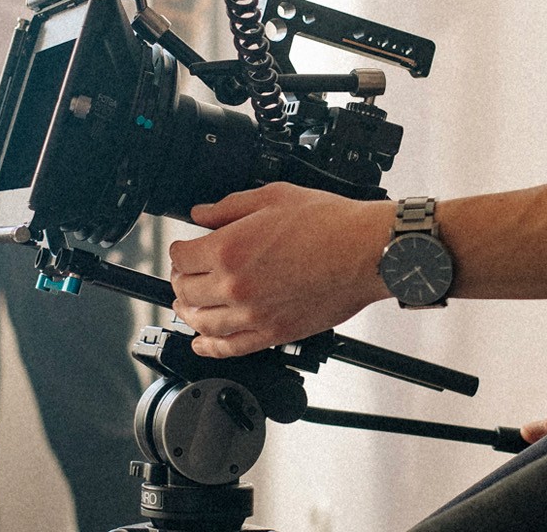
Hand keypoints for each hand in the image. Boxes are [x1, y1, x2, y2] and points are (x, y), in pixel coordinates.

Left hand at [167, 183, 394, 357]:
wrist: (366, 252)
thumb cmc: (330, 224)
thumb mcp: (274, 197)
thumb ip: (230, 206)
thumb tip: (202, 214)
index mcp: (229, 249)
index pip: (181, 257)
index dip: (180, 249)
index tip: (186, 247)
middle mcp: (235, 286)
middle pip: (185, 291)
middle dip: (180, 279)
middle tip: (186, 273)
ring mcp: (253, 315)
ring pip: (201, 323)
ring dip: (188, 312)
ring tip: (189, 303)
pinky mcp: (273, 334)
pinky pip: (229, 349)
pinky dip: (209, 348)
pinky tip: (201, 342)